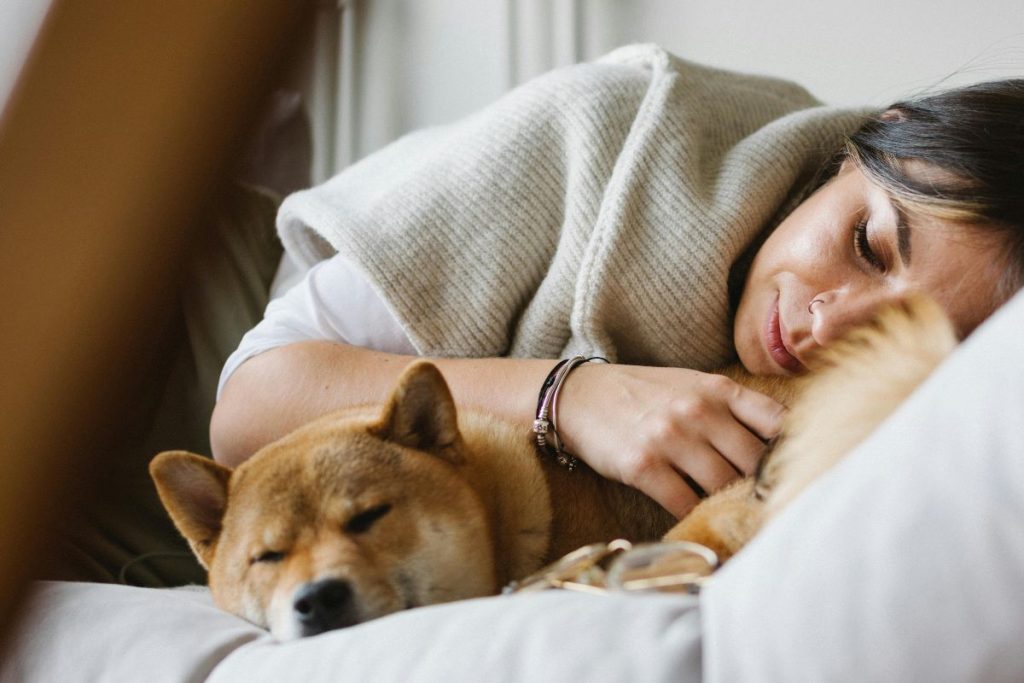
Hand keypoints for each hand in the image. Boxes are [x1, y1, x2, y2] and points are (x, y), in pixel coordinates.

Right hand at [556, 363, 784, 518]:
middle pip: (754, 461)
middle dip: (764, 488)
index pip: (777, 422)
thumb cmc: (641, 394)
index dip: (794, 451)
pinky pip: (685, 503)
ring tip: (738, 518)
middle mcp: (698, 412)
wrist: (578, 396)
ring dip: (731, 506)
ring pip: (723, 486)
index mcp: (717, 390)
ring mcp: (670, 440)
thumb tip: (779, 444)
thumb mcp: (690, 385)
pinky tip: (700, 520)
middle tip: (771, 508)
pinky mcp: (643, 467)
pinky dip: (696, 517)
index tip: (798, 472)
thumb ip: (732, 408)